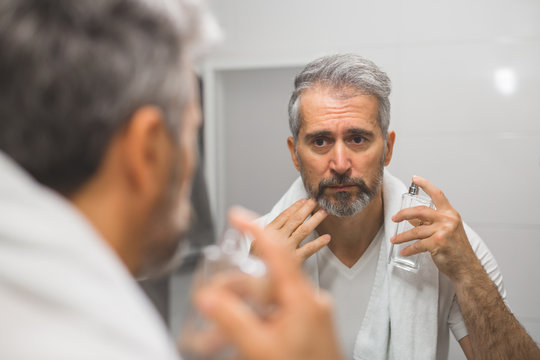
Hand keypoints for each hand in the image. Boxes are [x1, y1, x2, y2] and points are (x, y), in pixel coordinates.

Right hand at [194, 207, 342, 359]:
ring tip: (217, 338)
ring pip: (269, 302)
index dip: (256, 230)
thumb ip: (231, 320)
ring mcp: (311, 317)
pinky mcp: (309, 329)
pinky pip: (278, 316)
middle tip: (210, 301)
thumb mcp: (259, 348)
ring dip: (244, 312)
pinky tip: (242, 340)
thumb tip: (208, 297)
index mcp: (302, 299)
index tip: (238, 216)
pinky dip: (258, 322)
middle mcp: (309, 302)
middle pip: (266, 281)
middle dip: (235, 290)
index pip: (277, 251)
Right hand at [250, 198, 329, 262]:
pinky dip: (319, 243)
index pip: (283, 216)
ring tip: (323, 213)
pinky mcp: (295, 260)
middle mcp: (278, 238)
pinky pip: (309, 249)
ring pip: (303, 230)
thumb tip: (276, 222)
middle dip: (306, 209)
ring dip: (314, 220)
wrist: (256, 281)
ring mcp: (287, 248)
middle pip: (295, 220)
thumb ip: (267, 233)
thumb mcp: (255, 244)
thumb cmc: (256, 263)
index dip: (294, 207)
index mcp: (268, 232)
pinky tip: (327, 238)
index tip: (303, 201)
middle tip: (315, 202)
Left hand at [390, 176, 480, 280]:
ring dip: (402, 236)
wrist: (466, 267)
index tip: (415, 178)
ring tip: (394, 240)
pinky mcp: (438, 243)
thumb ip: (431, 222)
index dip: (425, 184)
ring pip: (415, 230)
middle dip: (403, 214)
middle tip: (394, 218)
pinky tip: (404, 251)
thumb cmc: (456, 249)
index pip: (437, 194)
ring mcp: (443, 231)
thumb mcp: (447, 230)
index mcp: (450, 213)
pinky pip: (417, 245)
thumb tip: (412, 219)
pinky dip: (408, 249)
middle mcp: (448, 219)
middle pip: (420, 211)